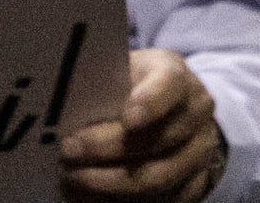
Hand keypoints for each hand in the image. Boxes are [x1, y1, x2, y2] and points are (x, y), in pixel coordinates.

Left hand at [55, 44, 224, 202]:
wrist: (171, 111)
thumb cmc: (131, 85)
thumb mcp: (119, 70)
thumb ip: (100, 82)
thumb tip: (58, 102)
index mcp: (177, 76)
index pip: (169, 85)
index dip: (150, 103)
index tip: (126, 119)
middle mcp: (196, 115)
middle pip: (158, 139)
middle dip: (107, 148)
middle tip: (68, 151)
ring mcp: (200, 152)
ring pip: (160, 177)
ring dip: (111, 182)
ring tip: (72, 178)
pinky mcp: (195, 183)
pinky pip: (164, 201)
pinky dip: (123, 202)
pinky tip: (90, 198)